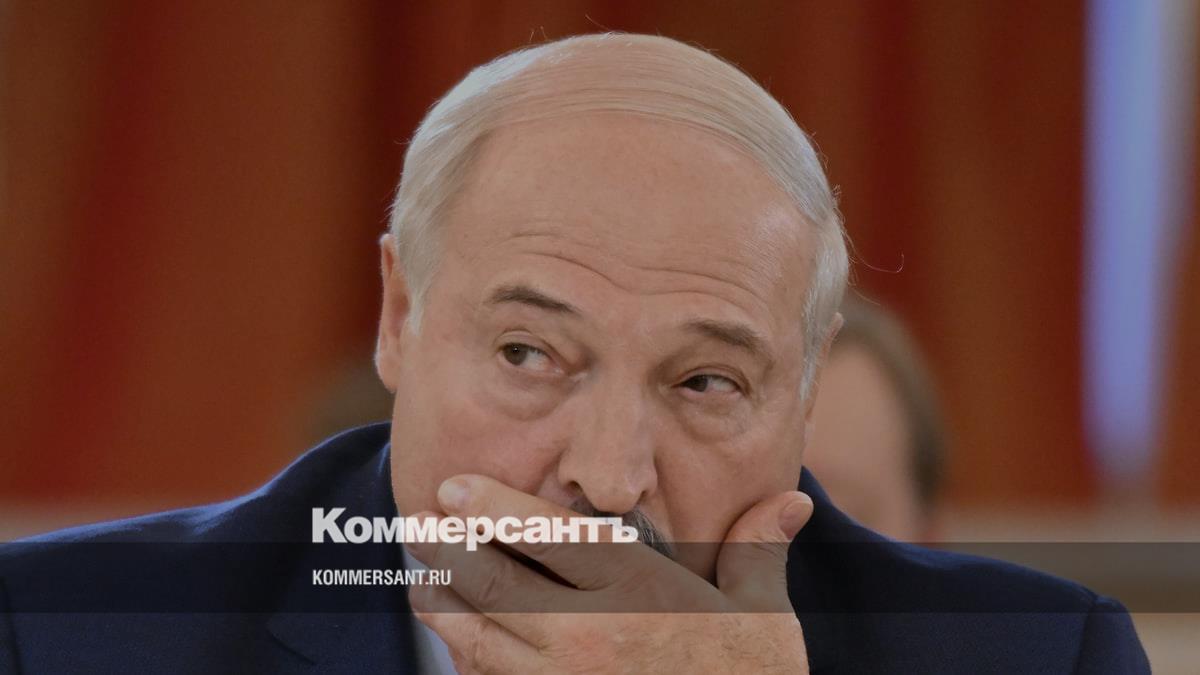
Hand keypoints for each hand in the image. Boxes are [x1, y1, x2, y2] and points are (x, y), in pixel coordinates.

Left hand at [405, 474, 812, 673]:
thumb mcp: (763, 617)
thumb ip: (758, 552)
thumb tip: (789, 500)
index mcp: (636, 592)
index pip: (550, 535)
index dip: (496, 505)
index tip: (455, 485)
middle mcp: (589, 635)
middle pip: (496, 581)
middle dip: (447, 546)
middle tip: (414, 520)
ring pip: (480, 638)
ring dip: (442, 604)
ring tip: (418, 578)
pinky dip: (466, 663)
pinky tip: (456, 644)